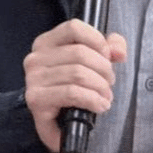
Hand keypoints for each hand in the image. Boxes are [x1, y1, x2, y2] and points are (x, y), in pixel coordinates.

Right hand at [23, 19, 126, 152]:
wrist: (57, 124)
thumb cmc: (72, 90)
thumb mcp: (91, 64)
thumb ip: (108, 49)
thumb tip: (119, 51)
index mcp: (46, 43)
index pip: (74, 28)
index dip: (97, 41)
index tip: (107, 57)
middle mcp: (35, 58)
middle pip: (80, 53)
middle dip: (103, 69)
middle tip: (110, 83)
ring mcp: (33, 79)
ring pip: (78, 73)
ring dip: (100, 86)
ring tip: (106, 96)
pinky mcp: (36, 99)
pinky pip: (72, 92)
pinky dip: (92, 99)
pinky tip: (100, 105)